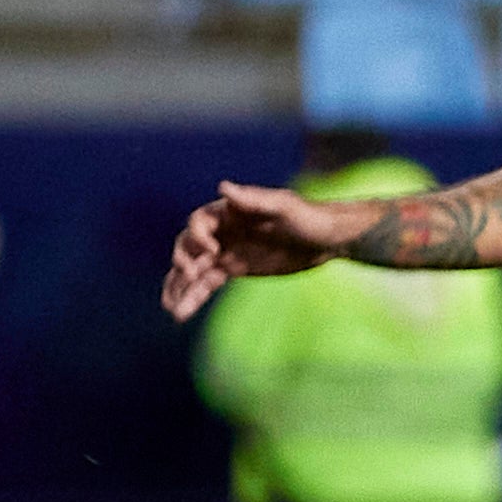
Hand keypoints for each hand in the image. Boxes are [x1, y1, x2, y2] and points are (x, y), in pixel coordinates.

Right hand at [162, 181, 378, 320]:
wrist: (329, 240)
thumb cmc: (309, 216)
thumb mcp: (285, 207)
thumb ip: (254, 200)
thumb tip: (223, 187)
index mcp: (230, 212)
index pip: (199, 222)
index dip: (198, 236)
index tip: (212, 250)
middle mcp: (223, 231)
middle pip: (189, 246)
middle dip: (184, 261)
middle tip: (192, 276)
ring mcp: (226, 251)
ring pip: (194, 270)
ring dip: (179, 287)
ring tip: (172, 308)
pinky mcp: (234, 269)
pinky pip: (207, 283)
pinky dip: (193, 297)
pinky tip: (180, 314)